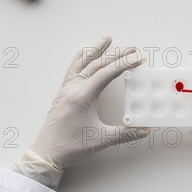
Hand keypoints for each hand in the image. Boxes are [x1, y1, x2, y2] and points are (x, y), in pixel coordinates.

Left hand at [14, 35, 148, 188]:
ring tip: (107, 38)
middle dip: (116, 54)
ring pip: (82, 62)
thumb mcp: (101, 140)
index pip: (106, 73)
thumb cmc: (71, 147)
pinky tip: (84, 52)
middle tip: (132, 47)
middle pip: (96, 64)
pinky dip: (81, 58)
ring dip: (96, 49)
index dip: (124, 64)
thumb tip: (145, 130)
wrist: (46, 153)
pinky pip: (72, 69)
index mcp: (82, 96)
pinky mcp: (63, 93)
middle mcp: (73, 88)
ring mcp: (66, 89)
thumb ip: (125, 134)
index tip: (138, 58)